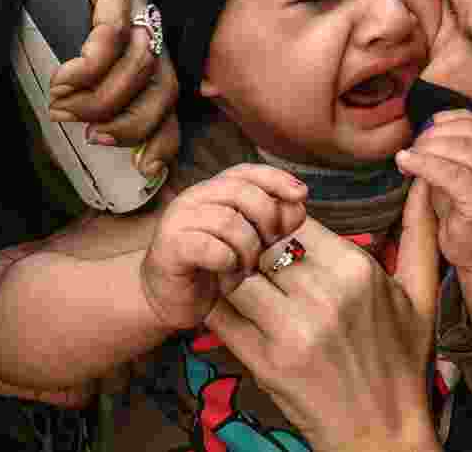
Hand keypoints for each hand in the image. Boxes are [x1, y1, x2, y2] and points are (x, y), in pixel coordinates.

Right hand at [31, 0, 179, 177]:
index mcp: (142, 35)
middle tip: (89, 135)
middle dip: (131, 123)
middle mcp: (148, 9)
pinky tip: (62, 79)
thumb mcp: (59, 59)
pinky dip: (88, 67)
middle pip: (165, 85)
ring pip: (141, 62)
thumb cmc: (22, 6)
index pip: (168, 93)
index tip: (144, 169)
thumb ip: (85, 91)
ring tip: (61, 105)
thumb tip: (95, 140)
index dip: (163, 136)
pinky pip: (112, 33)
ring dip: (101, 98)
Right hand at [141, 164, 307, 330]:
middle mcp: (194, 198)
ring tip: (243, 267)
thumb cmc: (212, 268)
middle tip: (268, 244)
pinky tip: (225, 271)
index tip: (302, 194)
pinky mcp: (171, 246)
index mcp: (213, 191)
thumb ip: (273, 223)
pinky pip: (211, 248)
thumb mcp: (250, 243)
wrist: (169, 299)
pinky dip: (227, 262)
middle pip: (241, 192)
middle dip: (266, 219)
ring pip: (229, 222)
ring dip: (247, 249)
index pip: (247, 172)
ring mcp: (179, 220)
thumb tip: (298, 205)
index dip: (276, 179)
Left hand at [204, 187, 442, 451]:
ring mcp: (293, 331)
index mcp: (357, 270)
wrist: (384, 435)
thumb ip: (420, 235)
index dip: (276, 224)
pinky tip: (228, 308)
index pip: (292, 219)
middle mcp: (324, 296)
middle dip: (249, 246)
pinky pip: (222, 317)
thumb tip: (427, 184)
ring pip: (235, 274)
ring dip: (229, 274)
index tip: (276, 238)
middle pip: (260, 243)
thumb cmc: (403, 362)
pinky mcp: (266, 364)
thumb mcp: (422, 296)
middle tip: (248, 256)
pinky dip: (217, 306)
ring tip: (238, 282)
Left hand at [395, 109, 471, 272]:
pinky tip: (406, 164)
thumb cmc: (468, 214)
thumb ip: (449, 149)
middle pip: (463, 131)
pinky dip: (422, 164)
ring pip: (456, 148)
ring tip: (406, 160)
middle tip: (410, 150)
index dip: (441, 122)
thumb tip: (424, 128)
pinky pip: (448, 172)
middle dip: (430, 136)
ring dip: (424, 150)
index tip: (420, 134)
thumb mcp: (460, 173)